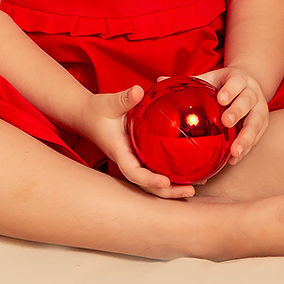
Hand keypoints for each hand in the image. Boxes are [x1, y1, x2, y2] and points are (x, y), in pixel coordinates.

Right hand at [74, 86, 196, 199]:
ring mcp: (134, 161)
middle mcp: (128, 161)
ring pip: (152, 181)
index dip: (149, 180)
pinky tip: (188, 172)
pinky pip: (155, 170)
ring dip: (172, 188)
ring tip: (194, 186)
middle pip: (147, 186)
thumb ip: (124, 98)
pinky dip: (171, 175)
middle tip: (190, 190)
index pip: (133, 173)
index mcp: (119, 152)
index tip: (166, 182)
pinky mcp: (139, 157)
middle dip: (168, 192)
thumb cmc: (98, 110)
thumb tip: (138, 91)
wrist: (89, 116)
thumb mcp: (108, 103)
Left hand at [192, 66, 269, 165]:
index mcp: (238, 79)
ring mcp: (260, 109)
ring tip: (235, 151)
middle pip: (248, 101)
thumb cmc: (222, 84)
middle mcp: (253, 93)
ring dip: (247, 137)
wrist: (248, 85)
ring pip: (256, 123)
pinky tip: (233, 161)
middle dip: (238, 111)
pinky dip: (246, 149)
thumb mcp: (208, 78)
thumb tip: (159, 79)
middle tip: (226, 122)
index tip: (221, 99)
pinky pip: (256, 138)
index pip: (236, 82)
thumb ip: (188, 81)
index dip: (230, 90)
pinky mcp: (262, 125)